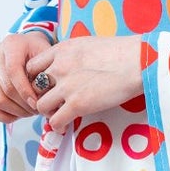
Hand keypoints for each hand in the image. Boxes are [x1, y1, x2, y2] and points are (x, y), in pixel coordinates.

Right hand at [0, 31, 51, 122]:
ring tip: (31, 112)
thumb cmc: (40, 52)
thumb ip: (46, 73)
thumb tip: (45, 99)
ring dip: (17, 112)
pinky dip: (5, 116)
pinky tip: (19, 114)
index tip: (37, 103)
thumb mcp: (47, 56)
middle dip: (24, 104)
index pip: (13, 71)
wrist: (30, 48)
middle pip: (6, 88)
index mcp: (11, 44)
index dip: (25, 90)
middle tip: (38, 110)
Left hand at [25, 35, 147, 129]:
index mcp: (62, 49)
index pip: (32, 66)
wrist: (137, 61)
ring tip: (59, 114)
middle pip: (33, 87)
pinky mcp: (77, 104)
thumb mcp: (90, 44)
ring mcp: (66, 86)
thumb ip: (75, 55)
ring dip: (48, 112)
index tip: (46, 86)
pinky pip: (55, 121)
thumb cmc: (123, 52)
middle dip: (40, 96)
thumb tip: (75, 65)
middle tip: (52, 102)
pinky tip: (65, 125)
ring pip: (40, 105)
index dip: (36, 79)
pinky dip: (58, 125)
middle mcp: (59, 66)